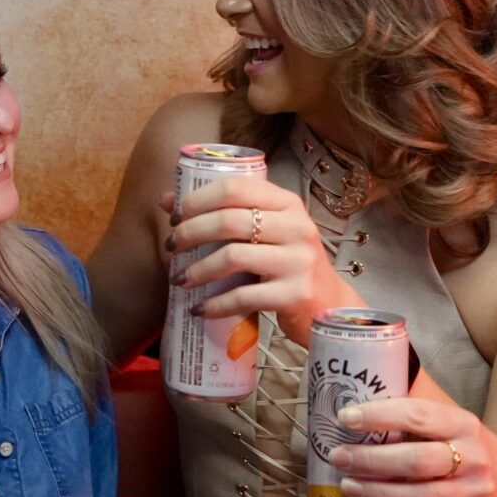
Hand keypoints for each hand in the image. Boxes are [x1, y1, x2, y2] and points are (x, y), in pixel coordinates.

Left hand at [165, 175, 359, 345]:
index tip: (174, 216)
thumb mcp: (265, 232)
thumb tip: (166, 200)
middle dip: (189, 233)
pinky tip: (199, 308)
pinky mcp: (295, 294)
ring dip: (197, 270)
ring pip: (232, 257)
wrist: (330, 305)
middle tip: (170, 247)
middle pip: (228, 220)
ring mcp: (298, 260)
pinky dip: (215, 304)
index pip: (234, 187)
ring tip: (179, 279)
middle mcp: (296, 226)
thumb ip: (225, 214)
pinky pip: (244, 296)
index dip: (197, 200)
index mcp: (287, 203)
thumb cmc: (288, 264)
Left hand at [327, 396, 496, 496]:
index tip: (346, 416)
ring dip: (379, 493)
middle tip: (338, 456)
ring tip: (348, 485)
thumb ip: (414, 400)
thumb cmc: (464, 446)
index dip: (380, 415)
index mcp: (463, 423)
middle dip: (372, 460)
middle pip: (418, 461)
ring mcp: (474, 494)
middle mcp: (473, 458)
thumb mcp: (449, 417)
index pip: (419, 415)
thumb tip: (362, 367)